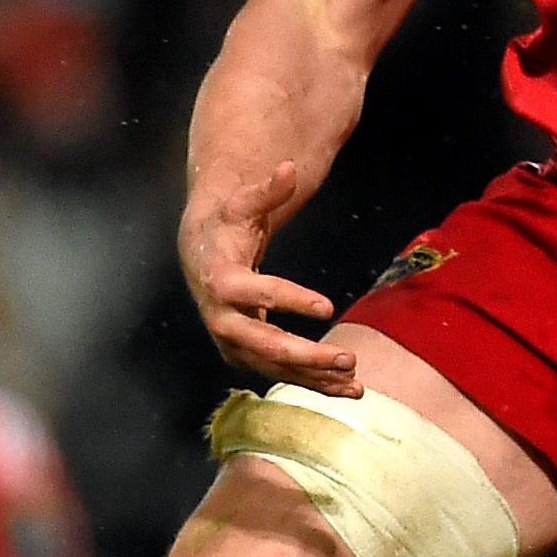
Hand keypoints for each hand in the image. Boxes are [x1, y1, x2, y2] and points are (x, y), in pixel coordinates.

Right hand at [179, 161, 349, 394]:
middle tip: (346, 358)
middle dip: (305, 355)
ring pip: (275, 368)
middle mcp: (221, 317)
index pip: (251, 293)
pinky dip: (313, 383)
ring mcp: (232, 341)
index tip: (327, 306)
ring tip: (356, 383)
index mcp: (218, 279)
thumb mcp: (242, 203)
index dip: (288, 299)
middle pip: (263, 344)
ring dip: (315, 378)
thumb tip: (288, 168)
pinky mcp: (246, 354)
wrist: (201, 254)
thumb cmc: (226, 225)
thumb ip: (266, 190)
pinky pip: (281, 374)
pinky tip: (348, 389)